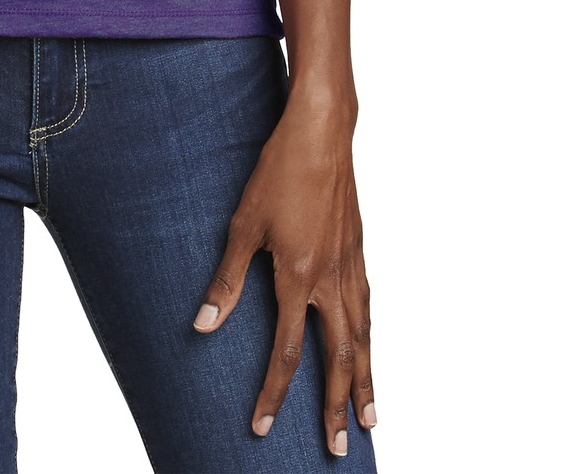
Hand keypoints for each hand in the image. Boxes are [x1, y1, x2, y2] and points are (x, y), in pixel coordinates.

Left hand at [192, 95, 375, 456]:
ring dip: (365, 380)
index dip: (273, 394)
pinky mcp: (359, 250)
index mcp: (298, 277)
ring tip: (369, 417)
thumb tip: (204, 326)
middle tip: (338, 448)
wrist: (322, 132)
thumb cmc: (278, 172)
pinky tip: (367, 347)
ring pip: (363, 337)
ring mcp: (351, 266)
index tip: (262, 427)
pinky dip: (369, 337)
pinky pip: (368, 307)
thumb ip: (227, 279)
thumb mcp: (243, 223)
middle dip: (336, 406)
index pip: (286, 353)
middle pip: (339, 358)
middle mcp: (331, 279)